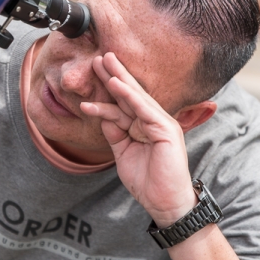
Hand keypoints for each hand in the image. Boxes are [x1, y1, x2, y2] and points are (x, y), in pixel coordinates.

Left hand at [80, 53, 196, 225]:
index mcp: (145, 125)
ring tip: (103, 63)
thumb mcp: (123, 154)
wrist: (165, 203)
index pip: (124, 102)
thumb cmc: (147, 181)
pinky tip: (116, 84)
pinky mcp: (166, 130)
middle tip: (99, 56)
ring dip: (118, 78)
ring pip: (136, 97)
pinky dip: (129, 96)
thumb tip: (103, 115)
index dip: (109, 87)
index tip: (94, 71)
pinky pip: (144, 109)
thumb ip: (115, 134)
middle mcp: (154, 120)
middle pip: (130, 94)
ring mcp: (161, 123)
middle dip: (114, 74)